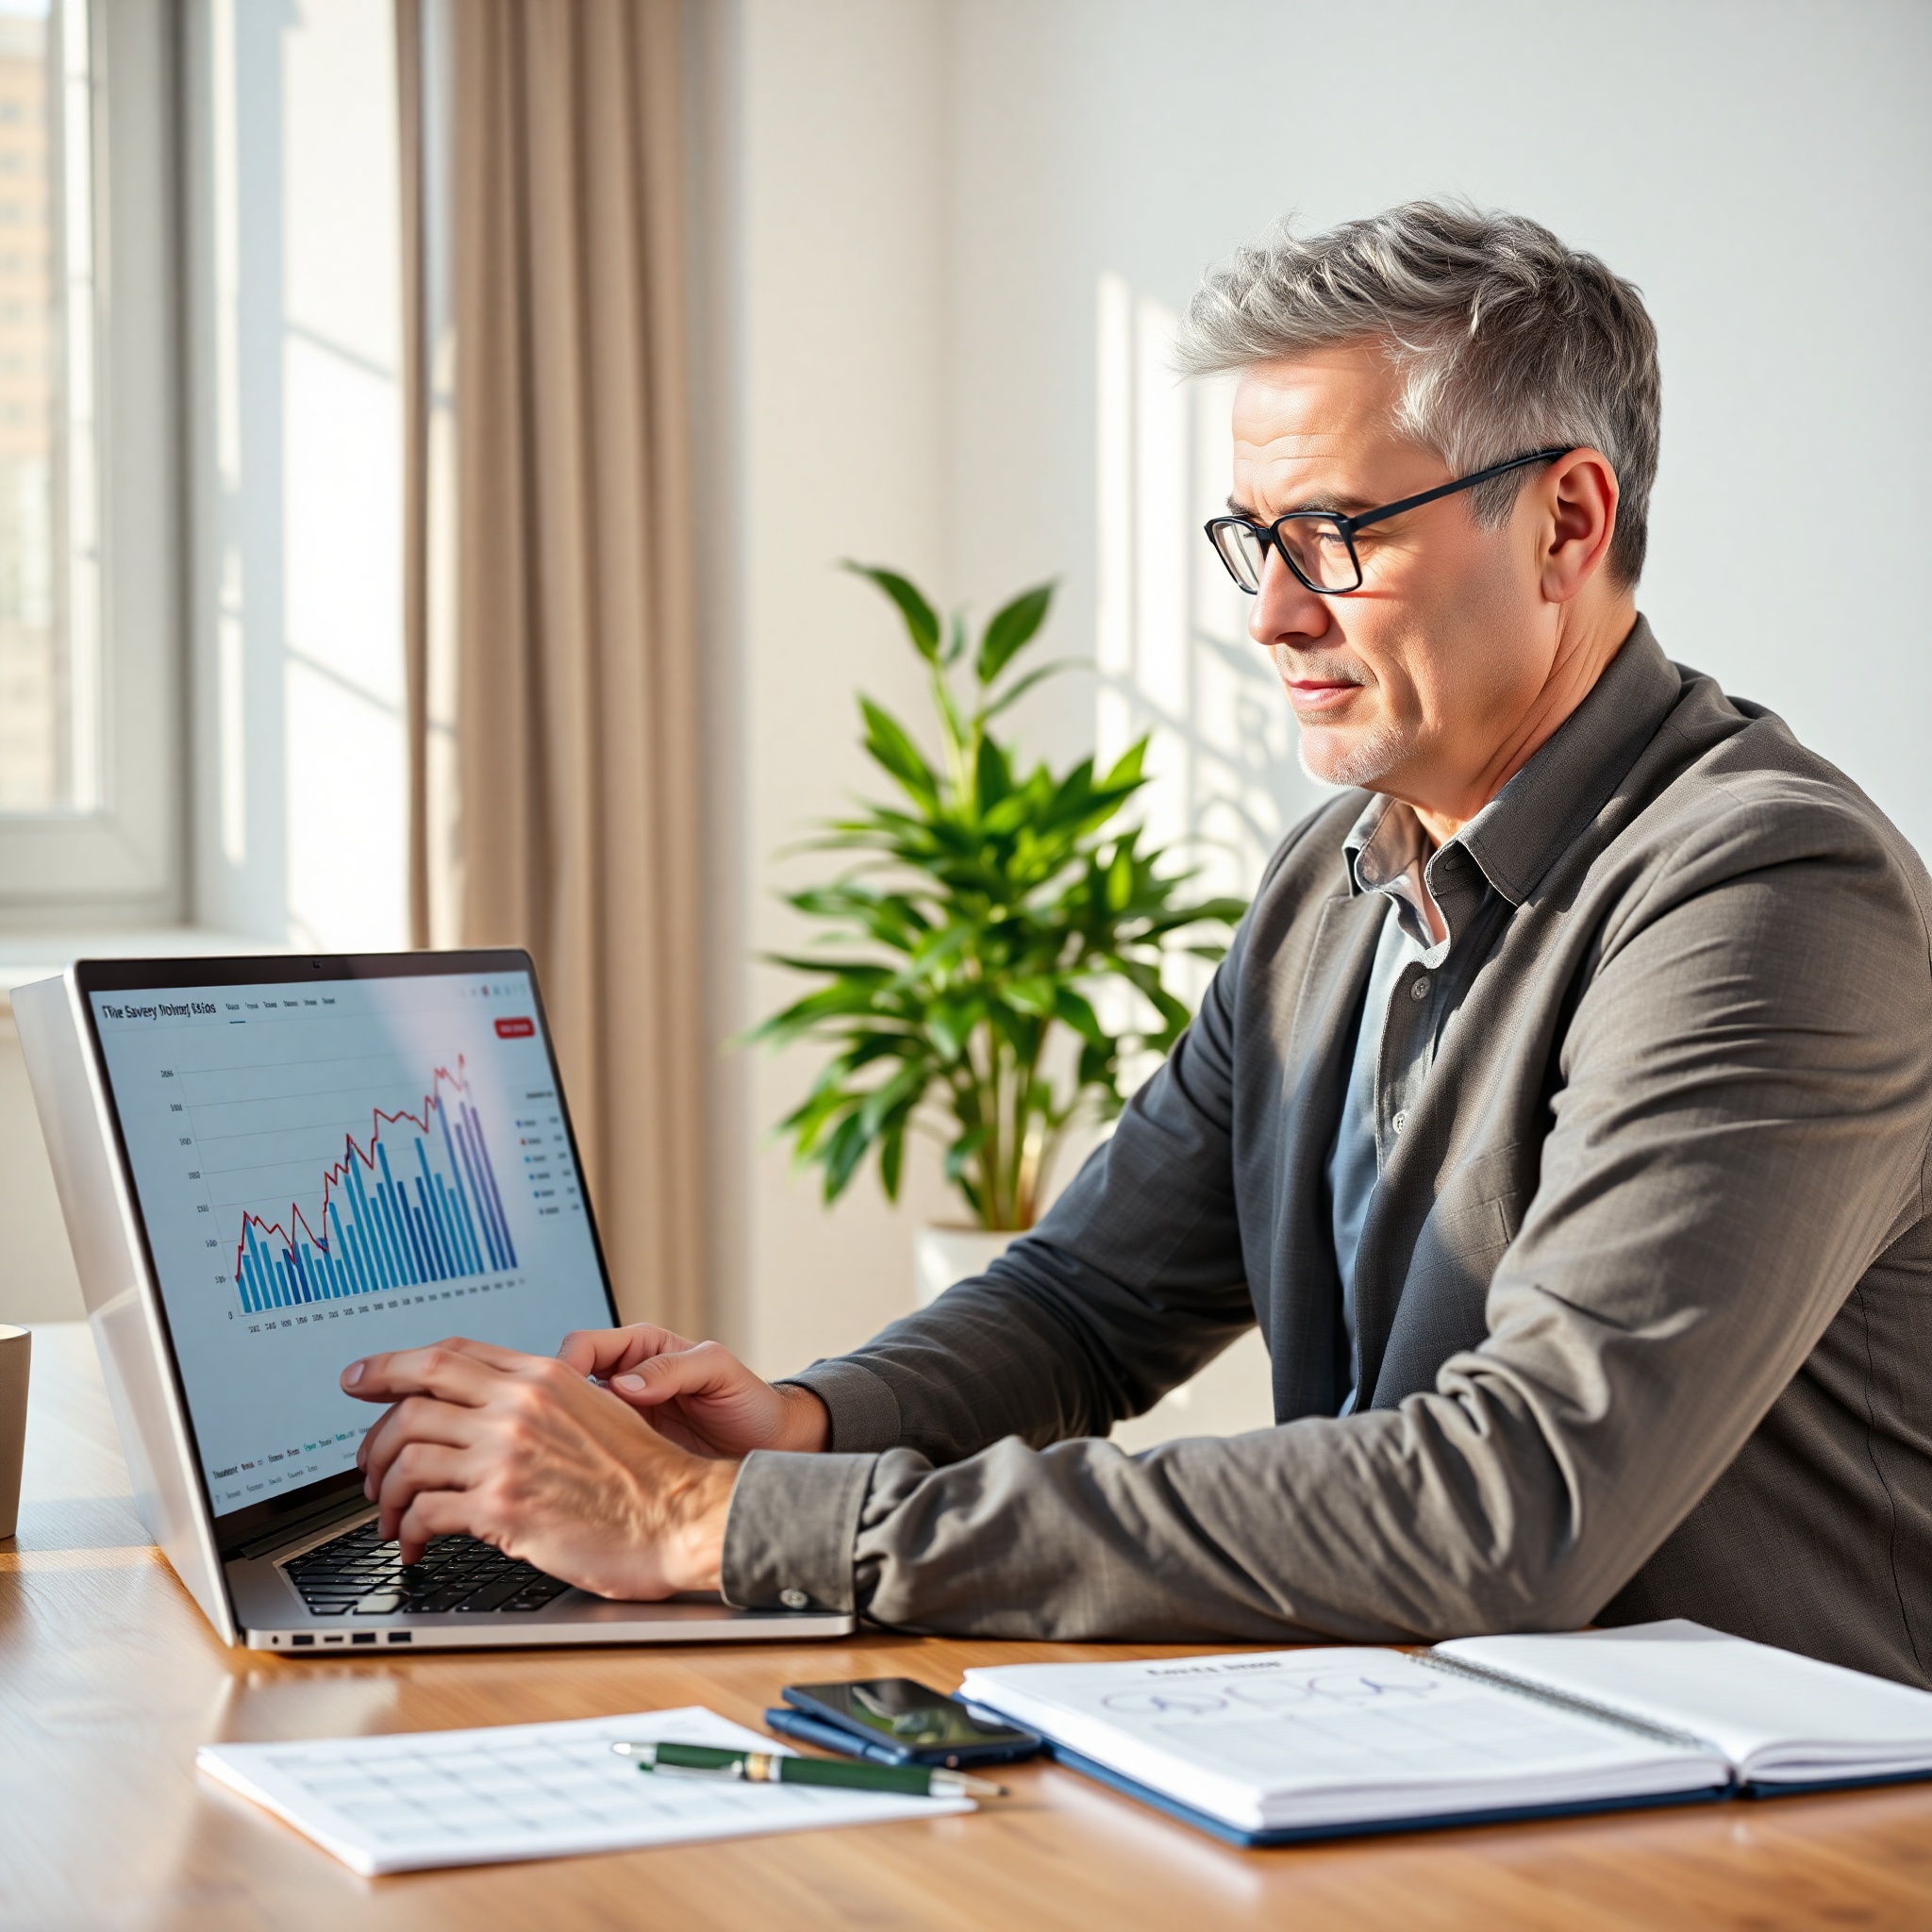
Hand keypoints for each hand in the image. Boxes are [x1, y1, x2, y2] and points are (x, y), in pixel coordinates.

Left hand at [340, 1337, 737, 1598]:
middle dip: (373, 1436)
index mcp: (541, 1377)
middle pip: (412, 1399)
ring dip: (384, 1490)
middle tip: (365, 1466)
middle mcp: (519, 1406)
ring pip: (407, 1455)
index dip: (390, 1366)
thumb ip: (539, 1401)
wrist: (681, 1517)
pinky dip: (406, 1530)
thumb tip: (484, 1406)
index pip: (446, 1355)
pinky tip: (413, 1545)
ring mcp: (508, 1455)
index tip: (359, 1380)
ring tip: (389, 1514)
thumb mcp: (593, 1411)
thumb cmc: (644, 1476)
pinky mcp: (503, 1507)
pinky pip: (424, 1511)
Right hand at [556, 1323, 829, 1458]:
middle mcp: (624, 1381)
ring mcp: (621, 1420)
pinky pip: (589, 1454)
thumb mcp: (719, 1371)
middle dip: (549, 1405)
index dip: (563, 1366)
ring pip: (569, 1422)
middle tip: (545, 1434)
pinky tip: (577, 1480)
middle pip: (564, 1384)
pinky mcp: (624, 1455)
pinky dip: (577, 1463)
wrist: (769, 1448)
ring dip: (560, 1437)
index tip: (557, 1395)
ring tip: (558, 1461)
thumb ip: (675, 1368)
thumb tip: (625, 1382)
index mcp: (642, 1349)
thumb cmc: (749, 1402)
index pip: (584, 1346)